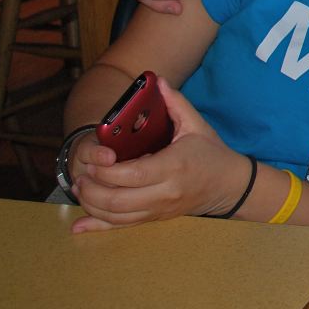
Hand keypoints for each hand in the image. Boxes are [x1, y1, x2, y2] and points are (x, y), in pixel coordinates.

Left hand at [71, 78, 244, 232]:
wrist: (229, 185)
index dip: (105, 171)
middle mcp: (164, 193)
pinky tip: (79, 225)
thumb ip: (175, 103)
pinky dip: (98, 226)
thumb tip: (157, 81)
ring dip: (91, 204)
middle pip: (117, 200)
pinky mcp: (155, 218)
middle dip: (92, 189)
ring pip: (115, 216)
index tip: (94, 161)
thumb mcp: (197, 125)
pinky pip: (122, 226)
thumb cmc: (212, 154)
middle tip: (81, 174)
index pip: (130, 175)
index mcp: (172, 167)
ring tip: (80, 188)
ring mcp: (159, 209)